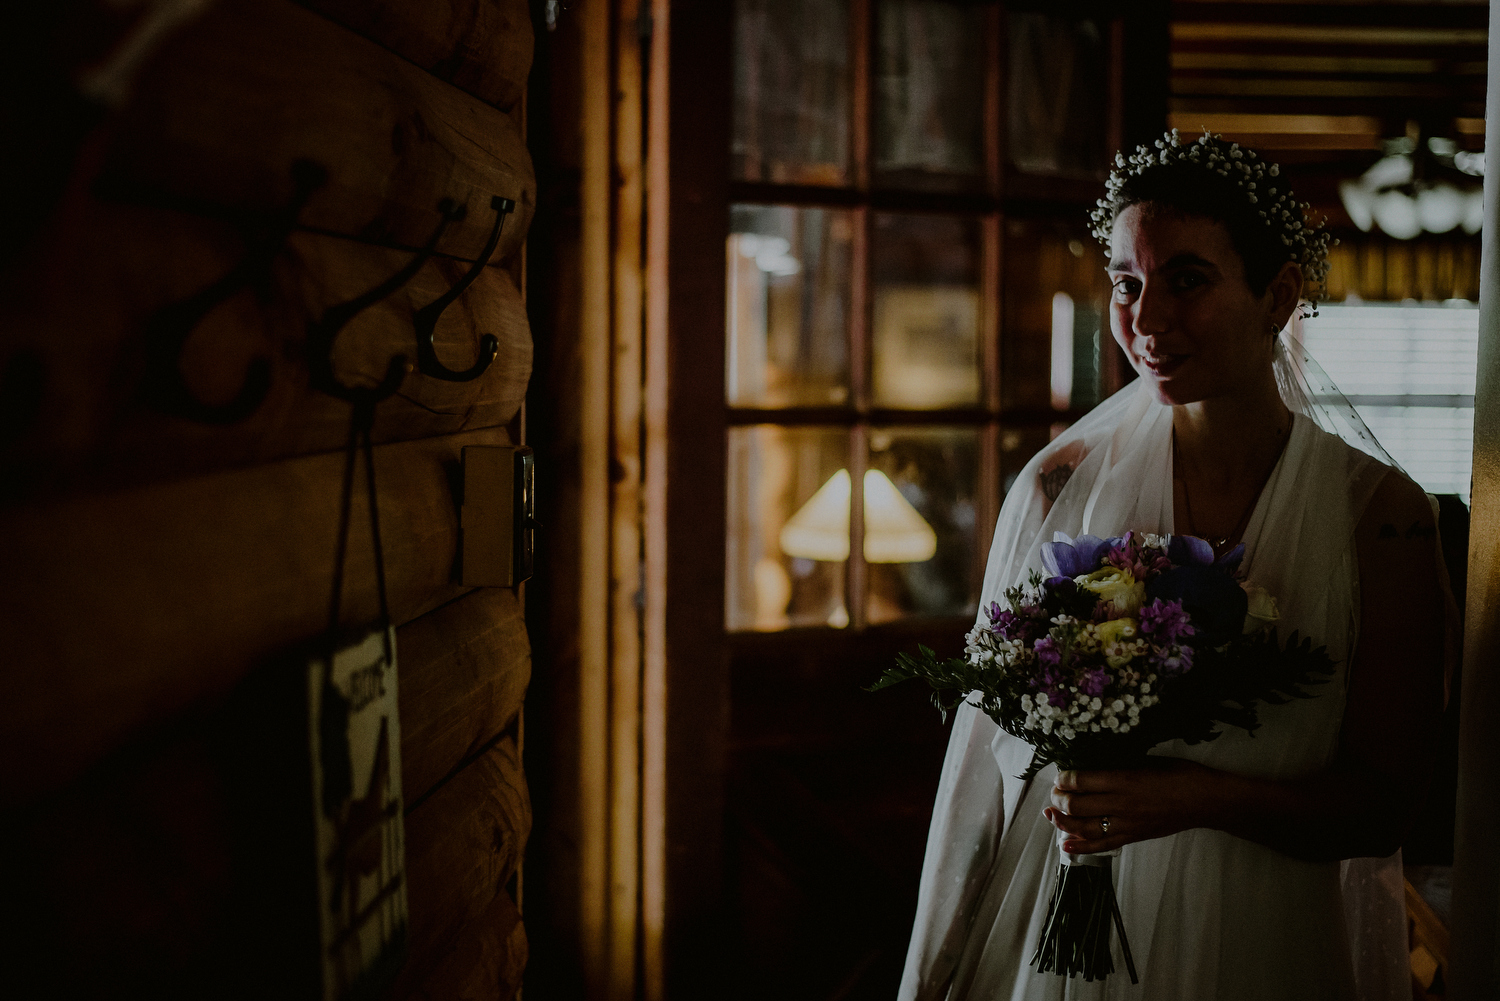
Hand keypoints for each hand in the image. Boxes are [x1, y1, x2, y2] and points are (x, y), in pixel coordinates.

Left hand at [1043, 758, 1215, 854]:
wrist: (1207, 800)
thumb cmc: (1181, 774)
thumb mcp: (1149, 760)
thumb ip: (1122, 764)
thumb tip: (1095, 763)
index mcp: (1125, 779)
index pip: (1081, 781)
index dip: (1064, 779)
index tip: (1060, 775)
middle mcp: (1122, 803)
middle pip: (1077, 806)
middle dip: (1059, 799)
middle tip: (1055, 793)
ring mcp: (1127, 824)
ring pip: (1084, 828)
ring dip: (1062, 822)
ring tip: (1051, 814)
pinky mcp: (1134, 837)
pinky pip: (1102, 845)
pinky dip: (1081, 846)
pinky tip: (1065, 844)